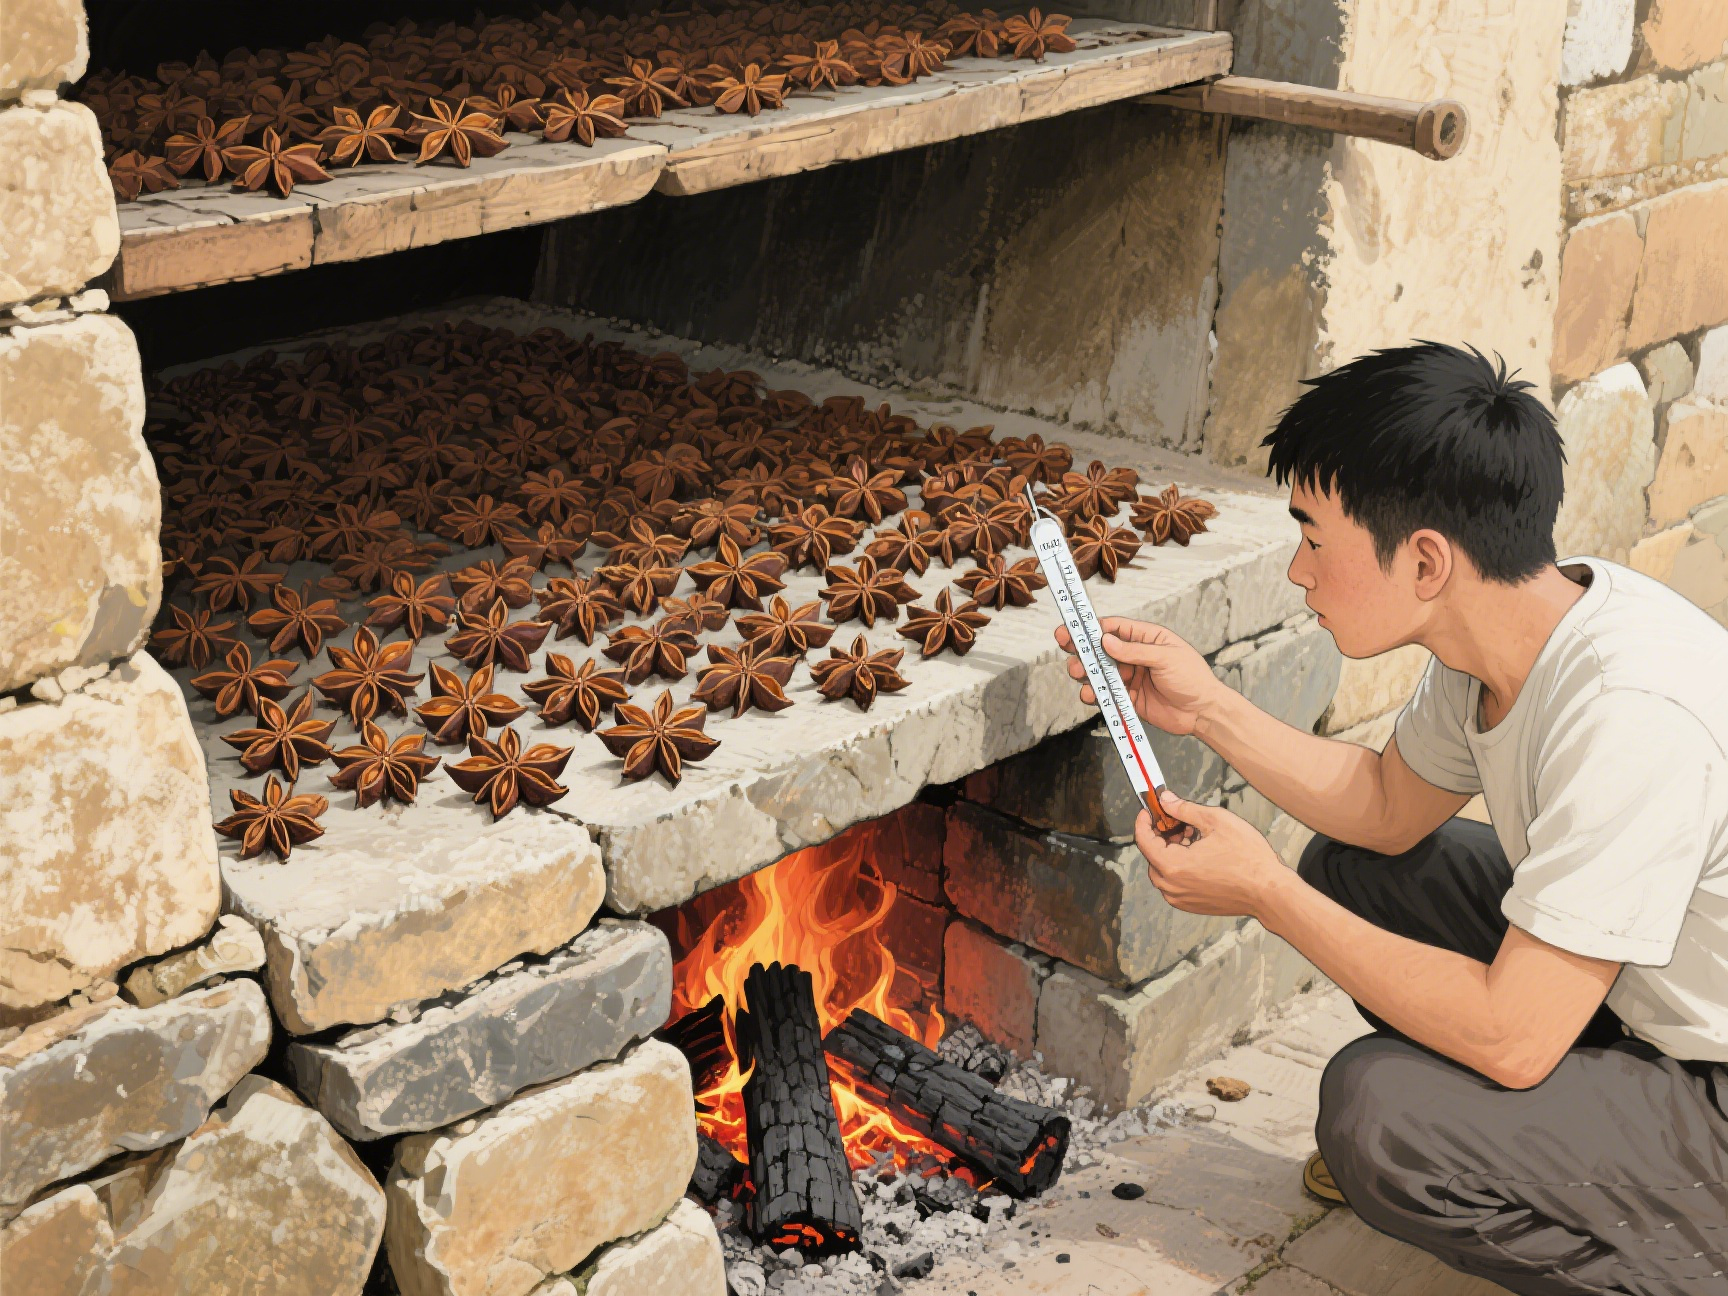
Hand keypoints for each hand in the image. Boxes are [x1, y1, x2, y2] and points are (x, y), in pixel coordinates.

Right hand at [1056, 617, 1220, 736]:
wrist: (1203, 712)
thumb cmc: (1193, 678)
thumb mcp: (1166, 658)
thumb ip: (1135, 651)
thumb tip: (1107, 641)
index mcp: (1146, 639)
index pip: (1115, 628)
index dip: (1093, 628)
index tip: (1074, 628)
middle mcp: (1134, 656)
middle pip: (1101, 650)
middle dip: (1082, 649)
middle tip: (1066, 647)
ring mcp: (1130, 678)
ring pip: (1100, 672)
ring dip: (1086, 672)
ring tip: (1079, 674)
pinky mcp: (1128, 698)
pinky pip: (1107, 695)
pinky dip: (1096, 695)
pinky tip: (1091, 695)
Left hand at [1135, 789, 1289, 919]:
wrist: (1269, 891)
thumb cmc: (1247, 857)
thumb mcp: (1216, 822)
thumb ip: (1185, 809)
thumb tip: (1166, 800)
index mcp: (1173, 866)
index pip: (1143, 840)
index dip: (1143, 821)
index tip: (1149, 810)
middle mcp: (1171, 886)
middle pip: (1153, 856)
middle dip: (1162, 836)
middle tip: (1180, 823)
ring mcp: (1181, 898)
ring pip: (1163, 870)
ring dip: (1171, 852)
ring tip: (1194, 838)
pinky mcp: (1191, 905)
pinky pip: (1175, 883)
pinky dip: (1180, 868)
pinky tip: (1200, 856)